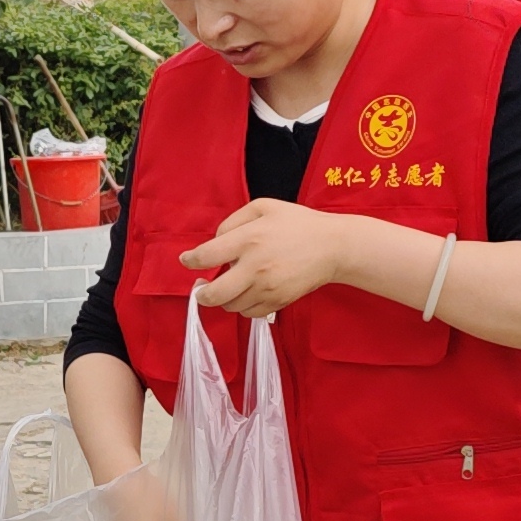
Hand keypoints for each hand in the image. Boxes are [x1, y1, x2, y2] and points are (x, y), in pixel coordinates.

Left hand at [180, 198, 357, 317]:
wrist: (333, 247)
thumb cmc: (297, 223)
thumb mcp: (263, 207)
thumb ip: (232, 221)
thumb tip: (216, 242)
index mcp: (248, 240)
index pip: (206, 256)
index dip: (190, 260)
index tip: (187, 261)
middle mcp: (254, 267)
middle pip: (214, 294)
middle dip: (202, 294)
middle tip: (201, 288)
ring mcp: (267, 288)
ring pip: (230, 306)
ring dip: (224, 299)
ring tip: (230, 286)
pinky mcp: (278, 302)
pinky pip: (249, 313)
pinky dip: (242, 306)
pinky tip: (247, 292)